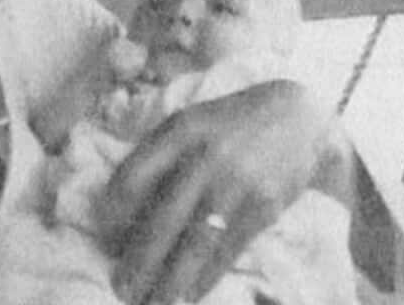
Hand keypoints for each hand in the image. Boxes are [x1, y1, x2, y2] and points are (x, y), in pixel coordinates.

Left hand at [97, 79, 349, 304]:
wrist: (298, 116)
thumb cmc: (229, 124)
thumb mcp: (190, 123)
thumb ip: (158, 156)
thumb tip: (120, 211)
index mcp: (180, 131)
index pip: (133, 177)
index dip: (114, 212)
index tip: (105, 237)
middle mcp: (207, 157)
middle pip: (163, 219)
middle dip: (140, 260)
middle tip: (123, 288)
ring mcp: (238, 183)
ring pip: (196, 242)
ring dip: (171, 279)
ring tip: (154, 301)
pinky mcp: (264, 206)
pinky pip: (229, 249)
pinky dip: (207, 276)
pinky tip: (192, 294)